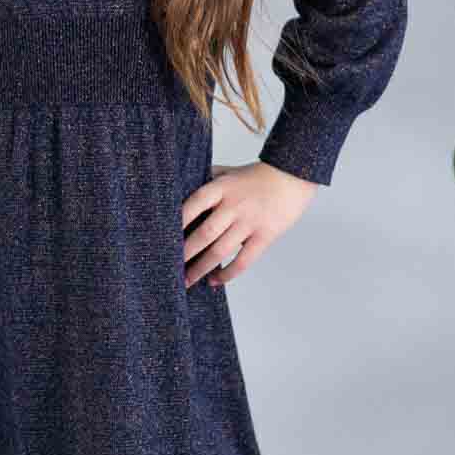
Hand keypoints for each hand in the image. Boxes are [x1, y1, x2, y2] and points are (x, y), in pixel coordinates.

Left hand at [181, 159, 319, 288]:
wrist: (293, 176)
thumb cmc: (257, 175)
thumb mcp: (229, 172)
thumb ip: (207, 180)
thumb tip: (180, 187)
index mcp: (222, 188)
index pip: (194, 204)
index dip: (177, 222)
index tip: (162, 236)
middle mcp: (234, 206)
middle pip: (204, 233)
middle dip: (185, 253)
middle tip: (168, 267)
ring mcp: (250, 222)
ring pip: (220, 251)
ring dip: (201, 269)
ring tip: (186, 281)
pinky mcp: (265, 236)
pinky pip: (243, 260)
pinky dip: (228, 274)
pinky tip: (214, 281)